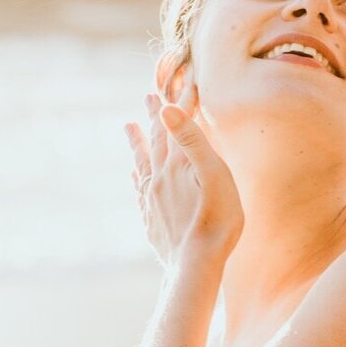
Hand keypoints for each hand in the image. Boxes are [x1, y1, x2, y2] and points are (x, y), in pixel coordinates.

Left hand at [125, 90, 243, 266]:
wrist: (196, 265)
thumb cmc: (216, 221)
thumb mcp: (213, 175)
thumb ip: (191, 141)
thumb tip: (166, 108)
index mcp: (177, 164)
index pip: (177, 124)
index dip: (183, 102)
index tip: (187, 81)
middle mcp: (160, 178)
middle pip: (156, 140)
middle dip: (155, 116)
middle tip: (148, 96)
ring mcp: (153, 198)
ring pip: (142, 162)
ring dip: (138, 142)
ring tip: (129, 127)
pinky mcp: (152, 218)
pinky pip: (140, 188)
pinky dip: (137, 174)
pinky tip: (135, 174)